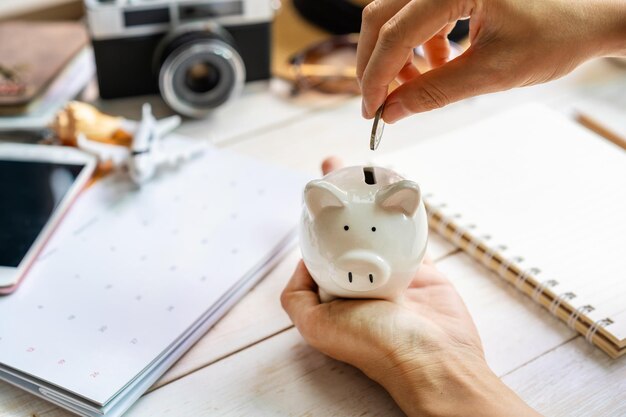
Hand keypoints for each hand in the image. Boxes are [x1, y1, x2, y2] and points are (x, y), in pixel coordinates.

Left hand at [281, 157, 540, 416]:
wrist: (435, 357)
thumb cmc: (376, 344)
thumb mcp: (316, 326)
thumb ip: (297, 296)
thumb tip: (300, 262)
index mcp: (335, 294)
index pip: (319, 248)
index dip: (315, 220)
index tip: (313, 193)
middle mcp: (361, 281)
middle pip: (347, 230)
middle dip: (341, 199)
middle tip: (338, 167)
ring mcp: (391, 271)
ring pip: (378, 226)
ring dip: (371, 200)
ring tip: (366, 170)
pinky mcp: (420, 267)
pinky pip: (409, 233)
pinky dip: (404, 214)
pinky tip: (398, 191)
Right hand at [357, 0, 625, 122]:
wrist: (590, 17)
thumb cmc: (558, 33)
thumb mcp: (492, 72)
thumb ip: (434, 92)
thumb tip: (393, 110)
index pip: (395, 33)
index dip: (377, 76)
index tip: (371, 109)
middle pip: (382, 18)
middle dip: (376, 64)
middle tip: (378, 102)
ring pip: (395, 17)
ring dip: (396, 57)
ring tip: (414, 88)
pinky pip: (417, 16)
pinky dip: (418, 46)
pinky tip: (438, 65)